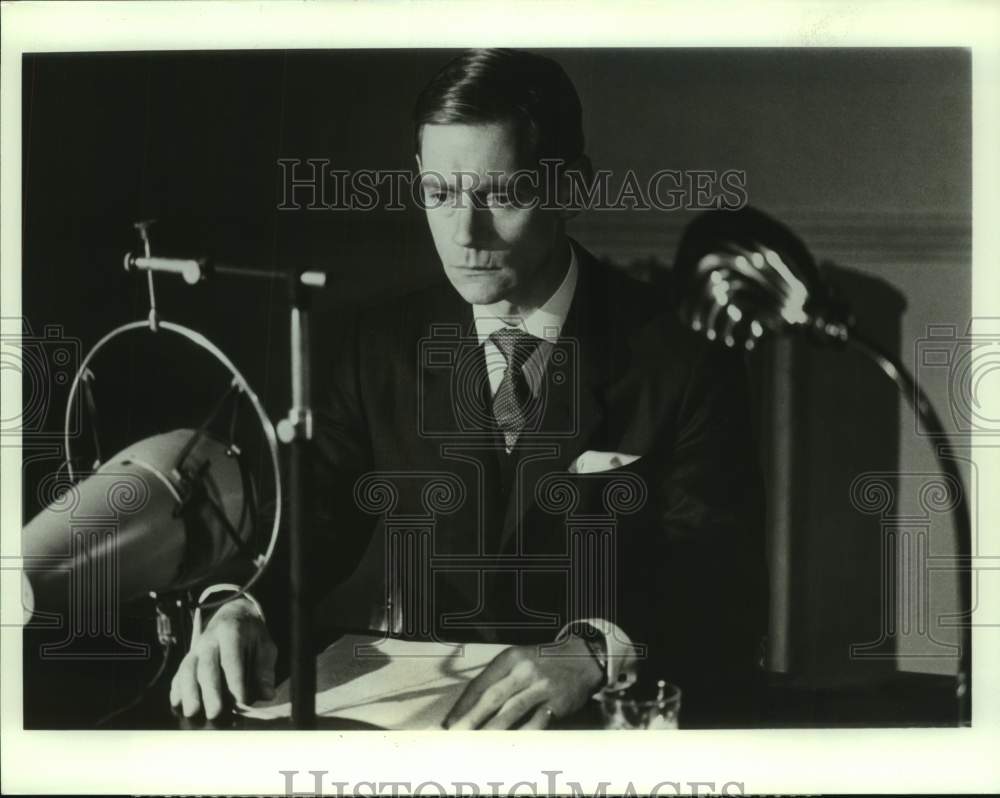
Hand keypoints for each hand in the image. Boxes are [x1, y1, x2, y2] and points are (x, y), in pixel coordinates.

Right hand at [169, 597, 276, 721]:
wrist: (234, 614)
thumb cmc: (252, 635)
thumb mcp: (265, 645)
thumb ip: (265, 670)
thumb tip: (268, 695)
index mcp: (231, 632)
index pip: (232, 659)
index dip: (235, 681)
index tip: (241, 702)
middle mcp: (209, 639)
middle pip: (206, 666)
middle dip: (210, 691)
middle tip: (214, 713)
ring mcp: (195, 649)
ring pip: (188, 669)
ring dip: (188, 692)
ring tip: (192, 712)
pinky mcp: (188, 658)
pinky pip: (179, 673)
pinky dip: (176, 688)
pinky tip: (177, 703)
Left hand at [444, 637, 603, 729]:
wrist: (581, 658)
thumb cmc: (541, 663)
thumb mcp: (517, 660)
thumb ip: (496, 680)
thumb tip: (466, 708)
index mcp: (509, 658)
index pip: (480, 683)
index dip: (463, 705)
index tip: (449, 722)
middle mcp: (524, 670)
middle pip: (493, 697)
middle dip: (471, 719)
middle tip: (455, 735)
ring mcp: (542, 686)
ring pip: (512, 711)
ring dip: (492, 730)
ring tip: (476, 744)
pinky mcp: (557, 702)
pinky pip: (536, 722)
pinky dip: (521, 735)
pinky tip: (508, 746)